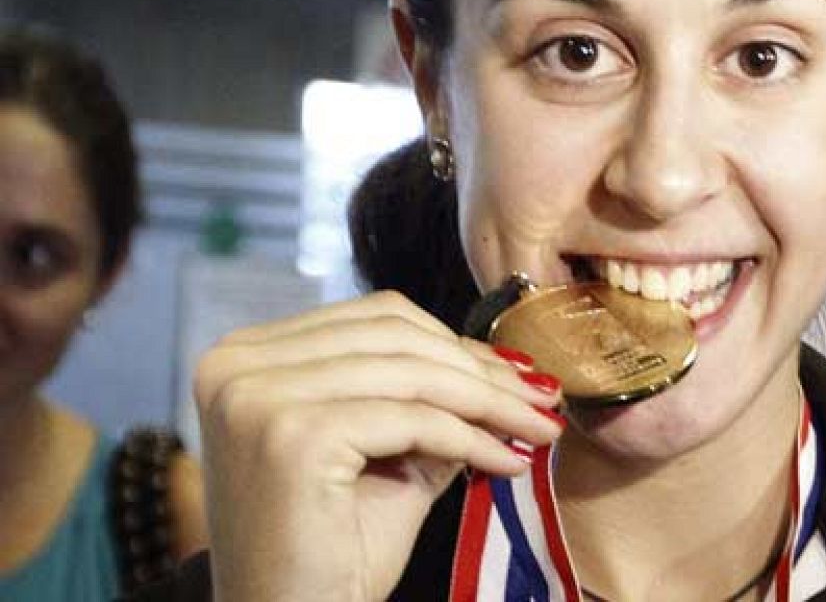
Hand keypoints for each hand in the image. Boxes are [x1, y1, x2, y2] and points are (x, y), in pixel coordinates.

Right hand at [193, 291, 564, 601]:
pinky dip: (471, 438)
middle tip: (542, 400)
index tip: (518, 375)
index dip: (454, 344)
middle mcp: (236, 365)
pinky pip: (411, 420)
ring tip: (536, 429)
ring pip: (410, 375)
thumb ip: (429, 398)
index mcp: (246, 356)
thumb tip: (509, 365)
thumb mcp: (387, 451)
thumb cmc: (332, 551)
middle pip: (395, 337)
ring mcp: (258, 397)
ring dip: (489, 402)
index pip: (375, 321)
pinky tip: (506, 461)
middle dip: (481, 370)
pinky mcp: (291, 434)